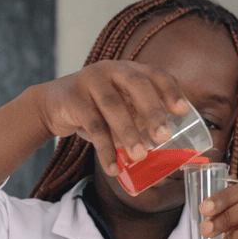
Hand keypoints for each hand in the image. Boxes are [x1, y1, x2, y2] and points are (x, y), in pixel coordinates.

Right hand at [34, 61, 187, 180]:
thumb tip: (171, 150)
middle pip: (137, 85)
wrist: (54, 105)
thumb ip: (141, 119)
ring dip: (128, 133)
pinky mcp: (73, 98)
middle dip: (152, 111)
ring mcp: (91, 80)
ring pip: (113, 106)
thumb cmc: (98, 109)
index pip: (156, 74)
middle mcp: (112, 70)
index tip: (182, 111)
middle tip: (163, 137)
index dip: (171, 90)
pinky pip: (92, 126)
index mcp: (130, 70)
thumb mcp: (122, 107)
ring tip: (140, 156)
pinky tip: (113, 168)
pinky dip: (105, 150)